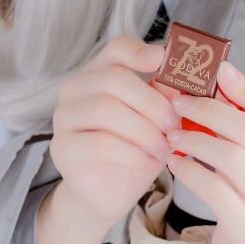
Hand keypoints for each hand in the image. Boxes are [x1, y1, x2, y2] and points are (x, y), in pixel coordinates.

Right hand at [49, 36, 177, 231]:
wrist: (110, 193)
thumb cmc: (135, 151)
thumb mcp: (155, 121)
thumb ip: (162, 96)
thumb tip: (181, 80)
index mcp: (99, 74)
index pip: (116, 49)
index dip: (140, 51)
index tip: (163, 62)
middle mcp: (75, 90)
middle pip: (113, 79)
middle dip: (152, 102)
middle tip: (175, 125)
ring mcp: (64, 118)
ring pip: (105, 109)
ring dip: (144, 130)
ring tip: (165, 148)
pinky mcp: (63, 148)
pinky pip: (99, 142)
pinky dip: (131, 152)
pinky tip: (148, 162)